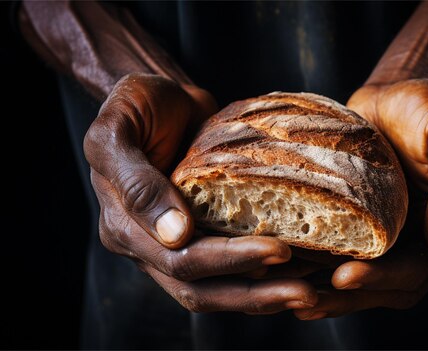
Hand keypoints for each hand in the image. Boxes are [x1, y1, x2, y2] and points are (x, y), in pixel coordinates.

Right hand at [85, 73, 317, 313]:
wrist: (162, 97)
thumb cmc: (137, 103)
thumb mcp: (119, 128)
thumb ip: (136, 179)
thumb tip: (175, 235)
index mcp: (124, 227)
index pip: (177, 261)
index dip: (228, 261)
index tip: (278, 250)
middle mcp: (148, 246)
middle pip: (200, 289)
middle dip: (254, 294)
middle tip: (305, 292)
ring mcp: (175, 246)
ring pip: (217, 289)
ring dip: (262, 297)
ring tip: (309, 293)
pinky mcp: (201, 237)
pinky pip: (229, 270)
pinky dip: (262, 279)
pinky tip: (297, 276)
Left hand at [294, 79, 427, 318]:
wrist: (395, 90)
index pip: (415, 270)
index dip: (382, 279)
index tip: (343, 278)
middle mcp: (413, 239)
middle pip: (383, 287)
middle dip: (347, 299)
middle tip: (306, 302)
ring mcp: (383, 234)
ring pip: (358, 278)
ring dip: (327, 295)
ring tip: (290, 300)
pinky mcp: (355, 223)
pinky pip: (335, 254)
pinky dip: (313, 269)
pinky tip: (283, 274)